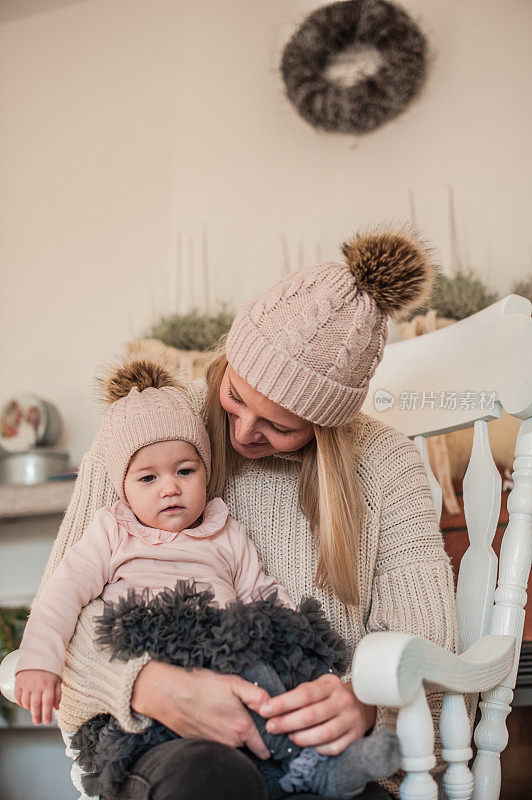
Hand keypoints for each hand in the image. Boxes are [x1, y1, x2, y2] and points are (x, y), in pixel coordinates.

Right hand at [14, 669, 61, 724]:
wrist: (39, 653)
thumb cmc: (50, 667)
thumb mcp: (57, 679)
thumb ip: (57, 694)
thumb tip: (57, 708)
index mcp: (48, 684)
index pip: (47, 703)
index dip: (47, 714)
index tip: (47, 722)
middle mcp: (37, 685)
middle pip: (36, 705)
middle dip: (37, 716)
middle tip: (38, 722)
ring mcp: (27, 684)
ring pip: (26, 702)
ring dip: (30, 709)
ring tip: (33, 710)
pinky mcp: (19, 682)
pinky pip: (18, 697)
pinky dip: (20, 703)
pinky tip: (25, 704)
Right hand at [131, 661, 271, 759]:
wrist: (170, 695)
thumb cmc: (201, 686)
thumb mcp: (233, 683)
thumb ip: (257, 695)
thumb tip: (272, 705)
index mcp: (242, 728)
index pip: (264, 748)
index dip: (269, 739)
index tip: (268, 728)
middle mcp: (230, 743)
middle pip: (250, 745)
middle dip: (252, 732)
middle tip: (244, 712)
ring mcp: (216, 746)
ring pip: (235, 745)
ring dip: (235, 733)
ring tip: (227, 712)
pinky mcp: (203, 745)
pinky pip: (220, 744)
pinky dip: (221, 734)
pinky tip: (214, 717)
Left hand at [258, 673, 376, 755]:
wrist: (360, 704)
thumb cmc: (330, 696)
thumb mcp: (317, 687)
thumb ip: (298, 695)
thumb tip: (270, 707)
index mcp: (330, 684)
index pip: (304, 694)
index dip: (282, 703)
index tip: (264, 710)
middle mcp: (343, 700)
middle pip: (311, 715)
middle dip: (287, 723)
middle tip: (271, 727)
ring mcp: (351, 719)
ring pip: (324, 734)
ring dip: (302, 738)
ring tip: (290, 737)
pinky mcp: (356, 736)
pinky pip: (334, 748)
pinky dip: (319, 749)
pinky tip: (309, 746)